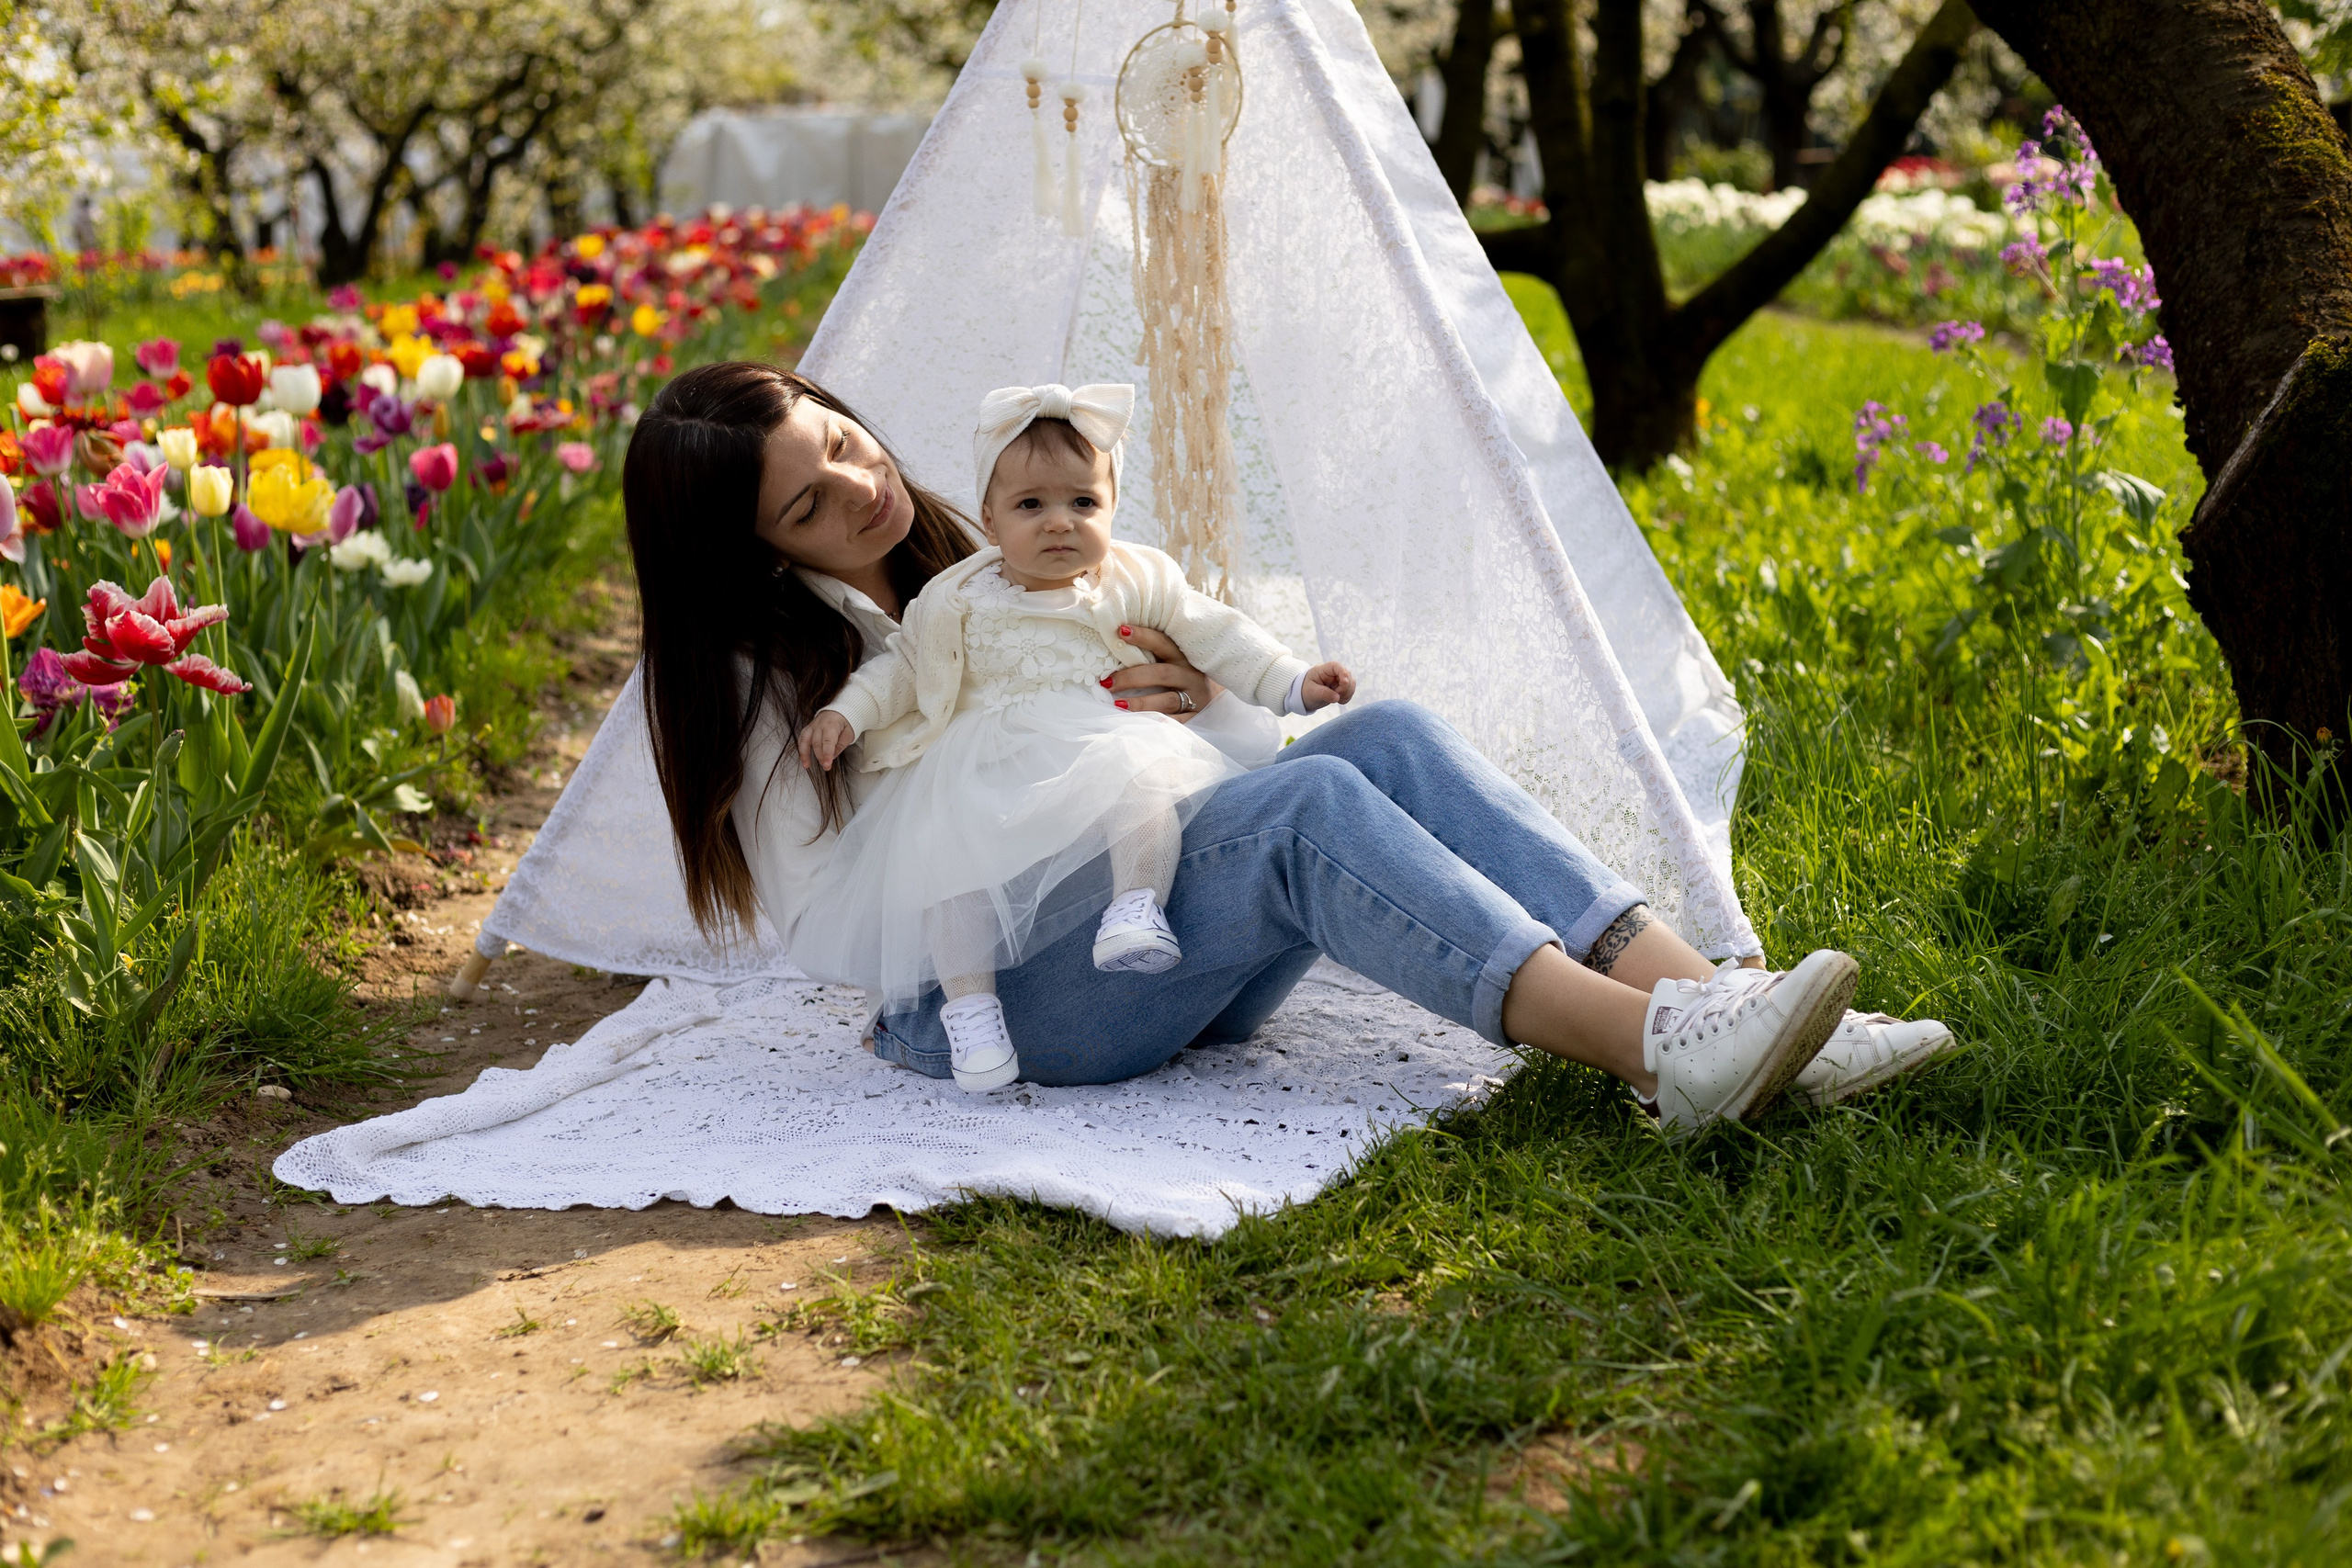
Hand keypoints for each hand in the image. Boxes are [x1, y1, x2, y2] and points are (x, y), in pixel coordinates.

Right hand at [798, 710, 855, 771]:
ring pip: (806, 741)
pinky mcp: (808, 728)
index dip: (827, 754)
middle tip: (826, 767)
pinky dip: (801, 749)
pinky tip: (803, 758)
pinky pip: (802, 738)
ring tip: (807, 765)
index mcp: (832, 724)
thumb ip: (840, 746)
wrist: (840, 710)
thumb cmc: (846, 722)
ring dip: (806, 754)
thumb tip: (831, 757)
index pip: (828, 742)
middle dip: (821, 757)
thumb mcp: (849, 734)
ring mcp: (812, 725)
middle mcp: (820, 724)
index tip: (827, 765)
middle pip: (817, 743)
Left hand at [1102, 623, 1220, 721]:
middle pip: (1160, 673)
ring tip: (1118, 705)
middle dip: (1131, 677)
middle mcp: (1191, 675)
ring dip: (1141, 703)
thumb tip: (1118, 642)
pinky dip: (1159, 723)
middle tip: (1106, 682)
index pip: (1162, 643)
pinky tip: (1141, 724)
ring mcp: (1195, 697)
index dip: (1143, 636)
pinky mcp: (1197, 717)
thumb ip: (1154, 654)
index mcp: (1183, 657)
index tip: (1120, 631)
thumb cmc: (1186, 676)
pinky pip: (1177, 722)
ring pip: (1167, 700)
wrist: (1217, 698)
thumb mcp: (1176, 661)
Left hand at [1300, 661, 1354, 710]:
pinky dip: (1347, 697)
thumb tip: (1337, 697)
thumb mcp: (1312, 692)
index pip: (1336, 666)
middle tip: (1336, 696)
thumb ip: (1324, 694)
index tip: (1344, 682)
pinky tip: (1339, 701)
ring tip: (1337, 700)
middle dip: (1345, 688)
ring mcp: (1338, 680)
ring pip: (1351, 683)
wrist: (1303, 697)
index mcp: (1323, 670)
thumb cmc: (1305, 691)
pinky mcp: (1341, 687)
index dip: (1343, 672)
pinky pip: (1350, 690)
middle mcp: (1332, 673)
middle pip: (1347, 675)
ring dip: (1347, 693)